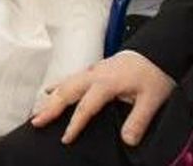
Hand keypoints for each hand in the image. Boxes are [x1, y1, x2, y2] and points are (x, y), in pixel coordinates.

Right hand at [31, 50, 174, 145]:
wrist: (156, 52)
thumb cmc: (153, 74)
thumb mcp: (152, 100)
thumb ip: (138, 120)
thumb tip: (128, 139)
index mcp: (106, 83)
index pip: (85, 107)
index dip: (74, 124)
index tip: (66, 138)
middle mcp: (95, 75)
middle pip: (66, 92)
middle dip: (50, 108)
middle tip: (36, 121)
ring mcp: (92, 70)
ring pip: (65, 84)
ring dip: (50, 98)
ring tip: (37, 111)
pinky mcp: (94, 69)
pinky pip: (70, 78)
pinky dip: (57, 85)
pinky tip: (48, 91)